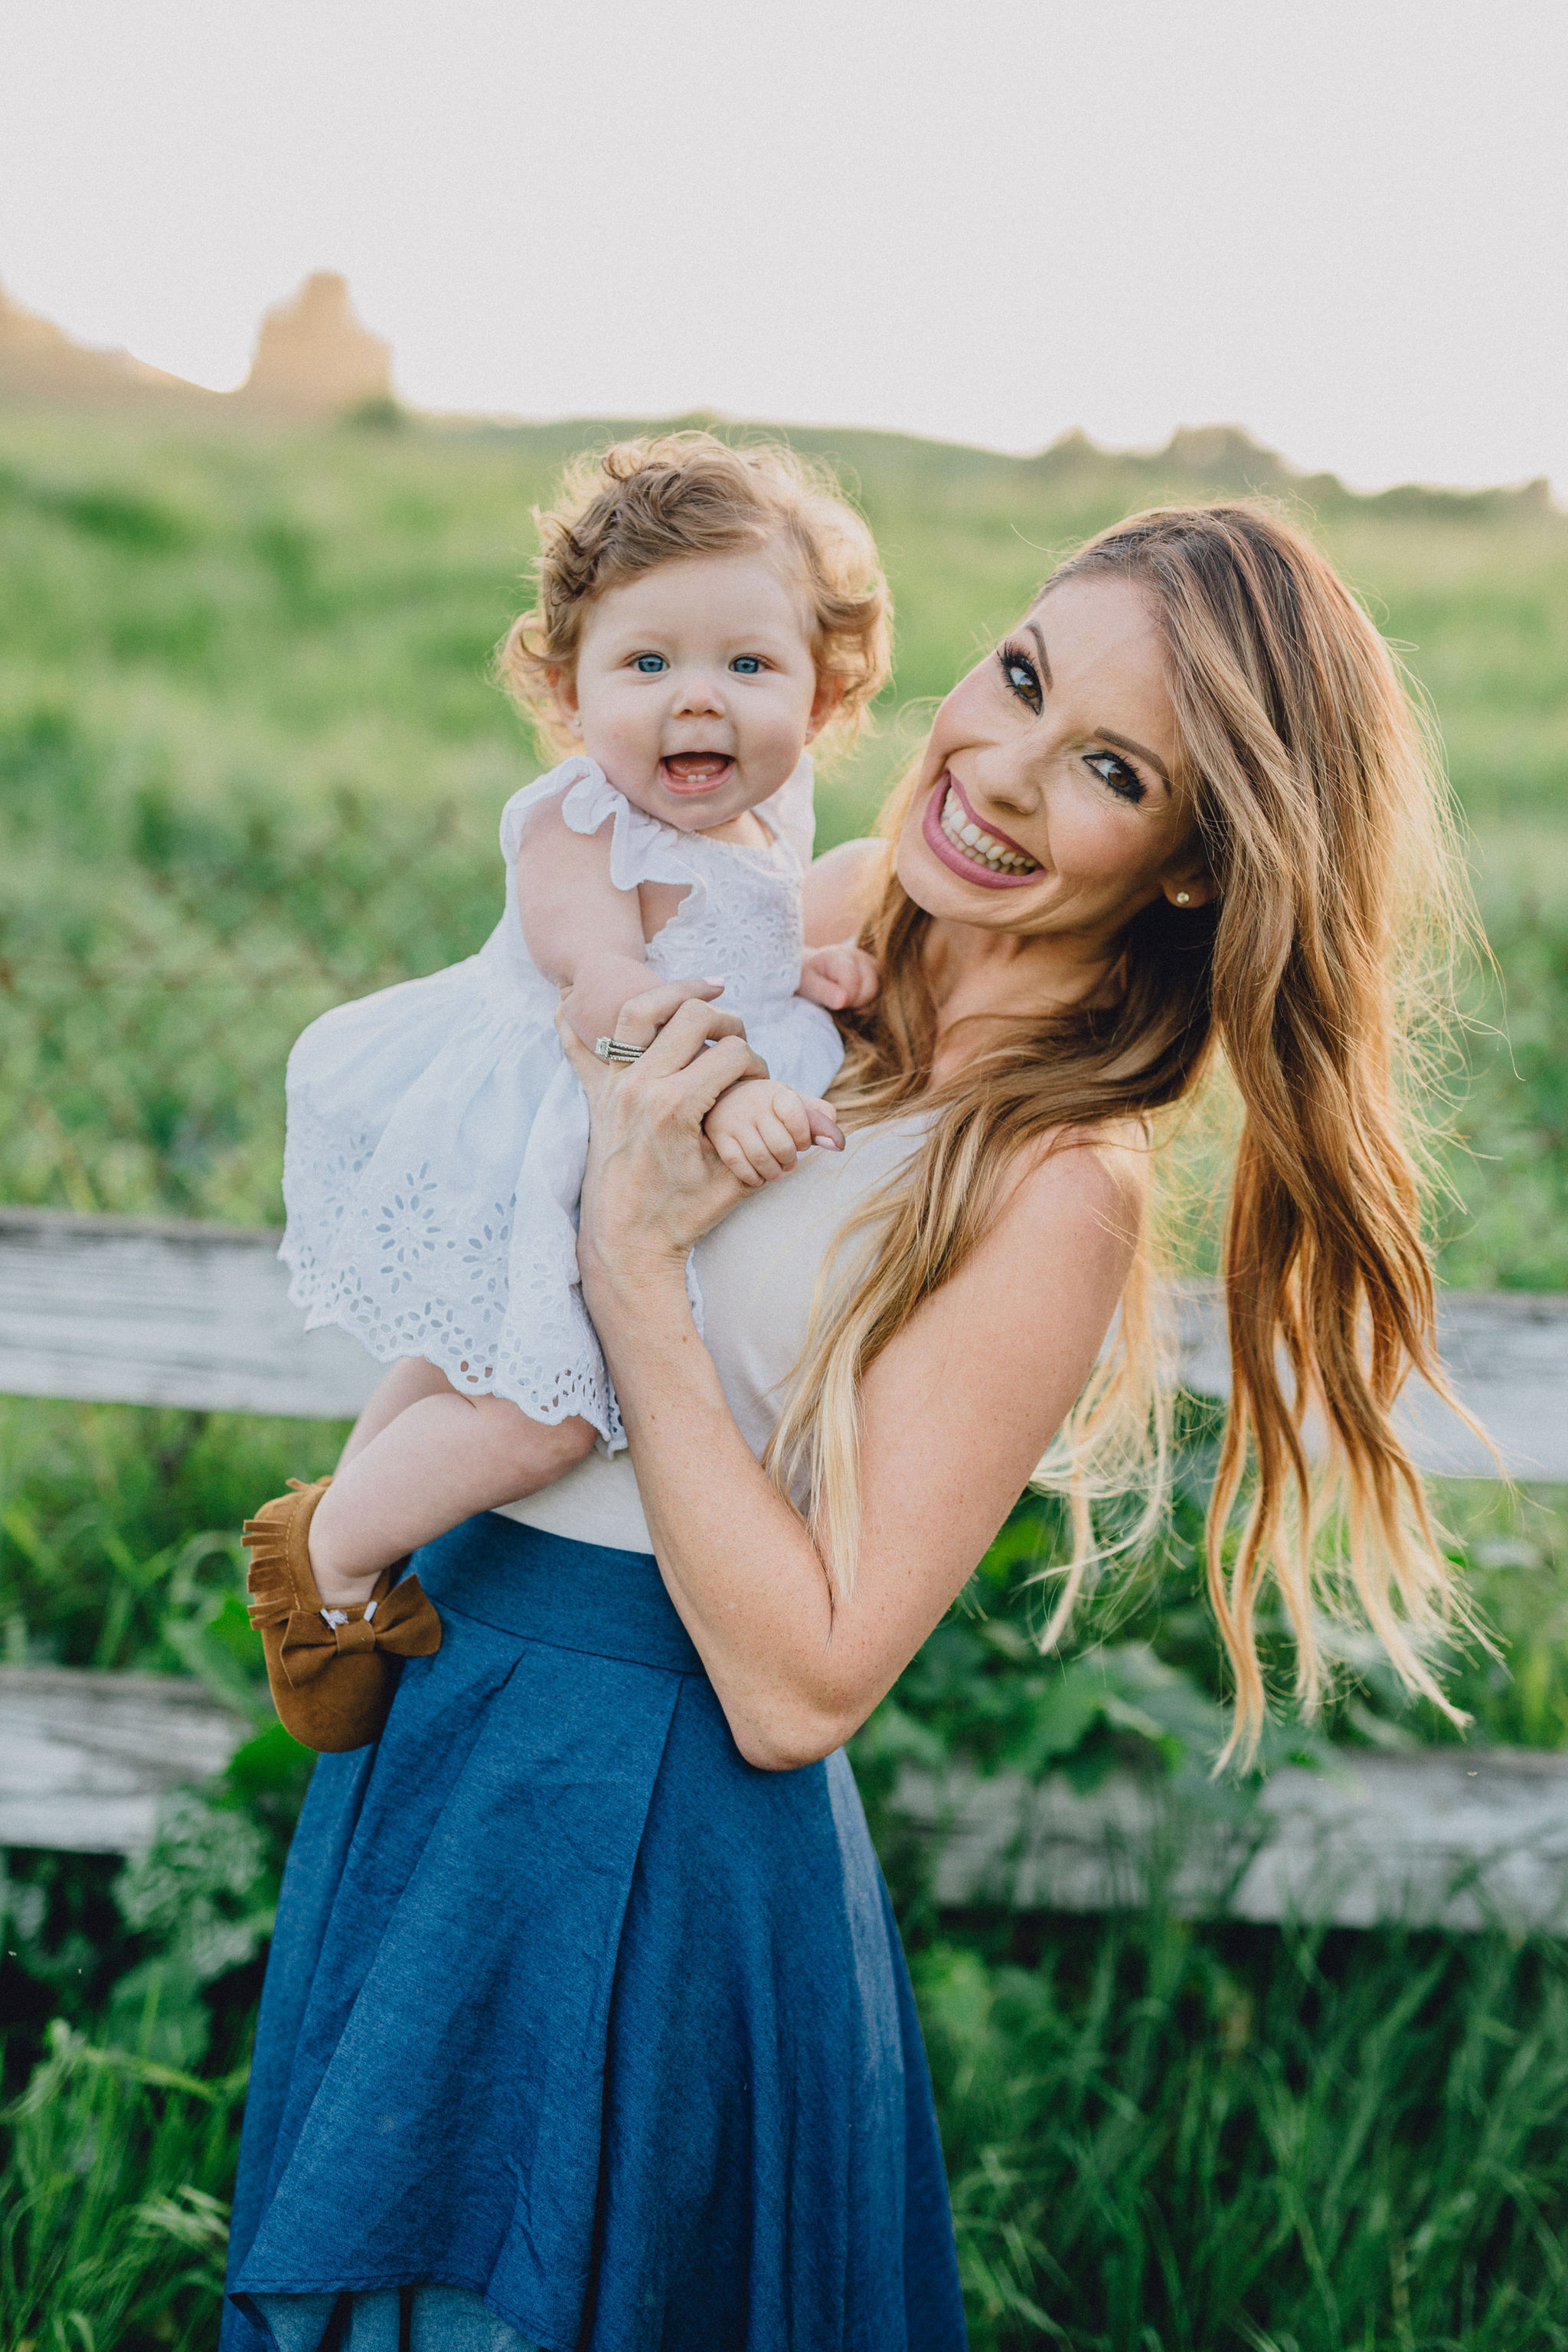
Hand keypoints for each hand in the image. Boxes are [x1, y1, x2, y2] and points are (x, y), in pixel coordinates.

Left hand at [556, 982, 771, 1302]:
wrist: (625, 1245)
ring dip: (673, 993)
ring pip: (639, 1010)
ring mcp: (613, 1087)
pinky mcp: (595, 1096)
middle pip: (692, 1016)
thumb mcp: (738, 1180)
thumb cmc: (683, 1217)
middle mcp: (640, 1087)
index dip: (757, 1064)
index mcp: (677, 1108)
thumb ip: (781, 1146)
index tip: (760, 1083)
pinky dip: (572, 1021)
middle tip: (738, 1040)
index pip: (733, 1053)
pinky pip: (576, 1046)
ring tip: (702, 990)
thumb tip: (832, 1129)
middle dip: (727, 1020)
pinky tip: (572, 997)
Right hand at [704, 1079, 845, 1187]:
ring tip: (776, 1172)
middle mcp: (754, 1104)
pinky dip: (752, 1177)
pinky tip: (758, 1177)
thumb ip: (821, 1121)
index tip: (803, 1144)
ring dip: (773, 1172)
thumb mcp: (796, 1104)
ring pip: (760, 1157)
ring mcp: (735, 1120)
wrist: (726, 1096)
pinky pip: (738, 1164)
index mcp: (778, 1093)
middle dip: (789, 1160)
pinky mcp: (719, 1136)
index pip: (797, 1116)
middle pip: (781, 1145)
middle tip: (789, 1162)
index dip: (804, 1137)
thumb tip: (839, 1145)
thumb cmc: (770, 1106)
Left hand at [798, 941, 878, 1012]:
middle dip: (855, 1002)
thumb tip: (842, 1000)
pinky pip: (883, 992)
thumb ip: (824, 992)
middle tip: (838, 1002)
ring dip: (864, 1002)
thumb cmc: (807, 978)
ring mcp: (872, 963)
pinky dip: (870, 1000)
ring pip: (880, 991)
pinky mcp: (879, 972)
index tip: (834, 1003)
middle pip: (871, 988)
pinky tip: (855, 998)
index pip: (853, 981)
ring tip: (845, 999)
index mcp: (839, 956)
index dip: (846, 999)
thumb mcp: (807, 985)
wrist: (813, 969)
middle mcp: (860, 956)